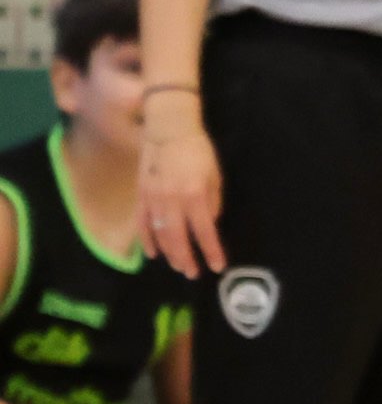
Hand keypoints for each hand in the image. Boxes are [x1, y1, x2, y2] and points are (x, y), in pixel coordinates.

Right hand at [138, 112, 222, 277]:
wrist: (168, 130)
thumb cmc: (198, 152)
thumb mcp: (214, 176)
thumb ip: (213, 202)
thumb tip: (209, 225)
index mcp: (195, 195)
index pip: (205, 232)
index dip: (211, 252)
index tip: (218, 267)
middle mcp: (172, 200)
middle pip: (178, 238)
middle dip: (186, 259)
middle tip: (193, 273)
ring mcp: (153, 198)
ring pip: (159, 234)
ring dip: (169, 254)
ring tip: (177, 267)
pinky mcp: (140, 195)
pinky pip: (142, 223)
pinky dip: (146, 240)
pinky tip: (152, 253)